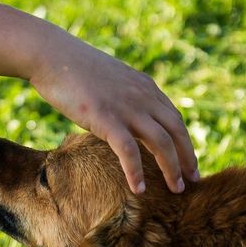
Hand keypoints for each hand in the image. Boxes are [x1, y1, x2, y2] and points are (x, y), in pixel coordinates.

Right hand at [29, 38, 198, 193]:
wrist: (52, 56)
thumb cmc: (74, 70)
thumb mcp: (110, 80)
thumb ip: (124, 96)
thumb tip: (124, 115)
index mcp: (145, 87)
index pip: (174, 118)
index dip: (185, 142)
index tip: (188, 162)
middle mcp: (142, 97)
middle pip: (176, 131)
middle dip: (187, 157)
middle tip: (193, 180)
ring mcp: (126, 107)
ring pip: (161, 143)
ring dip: (171, 169)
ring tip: (176, 190)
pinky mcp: (106, 118)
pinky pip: (129, 151)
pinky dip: (136, 172)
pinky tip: (139, 190)